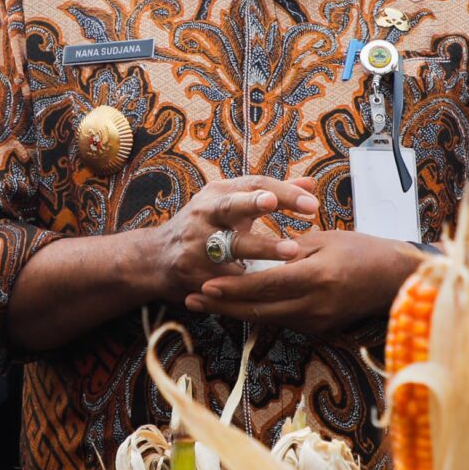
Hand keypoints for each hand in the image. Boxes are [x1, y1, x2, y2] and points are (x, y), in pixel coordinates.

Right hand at [150, 175, 319, 302]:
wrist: (156, 257)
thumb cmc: (206, 226)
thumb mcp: (233, 204)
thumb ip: (272, 194)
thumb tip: (310, 185)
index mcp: (220, 193)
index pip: (255, 184)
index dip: (284, 192)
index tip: (313, 203)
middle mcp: (206, 212)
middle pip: (234, 204)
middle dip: (258, 203)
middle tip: (284, 205)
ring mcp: (196, 241)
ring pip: (231, 243)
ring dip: (262, 247)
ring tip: (290, 251)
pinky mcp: (191, 270)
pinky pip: (224, 276)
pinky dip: (245, 280)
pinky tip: (268, 285)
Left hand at [188, 228, 421, 333]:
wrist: (396, 280)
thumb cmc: (364, 251)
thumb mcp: (326, 240)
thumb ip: (290, 249)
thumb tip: (256, 252)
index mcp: (316, 277)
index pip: (264, 286)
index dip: (232, 289)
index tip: (204, 286)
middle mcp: (314, 306)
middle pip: (258, 310)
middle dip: (222, 307)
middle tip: (191, 301)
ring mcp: (316, 321)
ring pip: (266, 319)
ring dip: (234, 313)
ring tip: (205, 305)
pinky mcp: (318, 328)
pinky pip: (280, 320)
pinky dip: (257, 313)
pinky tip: (236, 307)